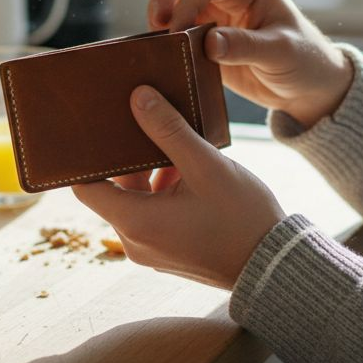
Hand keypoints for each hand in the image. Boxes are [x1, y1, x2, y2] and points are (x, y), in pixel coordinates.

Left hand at [73, 86, 286, 288]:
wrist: (276, 266)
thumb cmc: (242, 217)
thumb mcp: (206, 165)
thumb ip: (169, 130)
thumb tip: (138, 97)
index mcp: (135, 222)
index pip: (86, 186)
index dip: (86, 157)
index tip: (94, 129)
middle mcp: (135, 241)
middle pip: (114, 190)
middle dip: (128, 157)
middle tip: (140, 121)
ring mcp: (152, 250)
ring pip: (137, 200)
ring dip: (151, 172)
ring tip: (174, 143)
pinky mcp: (169, 252)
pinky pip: (153, 214)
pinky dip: (163, 191)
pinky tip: (188, 168)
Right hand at [148, 0, 352, 127]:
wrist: (308, 87)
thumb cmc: (304, 60)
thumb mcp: (280, 53)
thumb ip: (246, 46)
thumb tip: (209, 43)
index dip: (185, 2)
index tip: (177, 33)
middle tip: (156, 24)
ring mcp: (214, 11)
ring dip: (160, 14)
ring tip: (158, 42)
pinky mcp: (204, 35)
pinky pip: (176, 27)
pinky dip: (164, 36)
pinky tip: (163, 53)